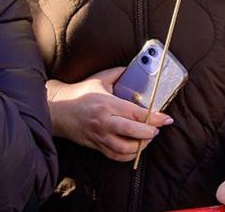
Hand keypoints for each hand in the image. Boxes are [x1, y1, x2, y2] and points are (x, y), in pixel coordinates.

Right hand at [47, 67, 171, 160]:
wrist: (57, 110)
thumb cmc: (80, 93)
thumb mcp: (100, 79)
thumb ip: (119, 73)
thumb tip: (136, 68)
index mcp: (108, 104)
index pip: (136, 113)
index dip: (155, 118)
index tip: (166, 119)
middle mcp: (104, 122)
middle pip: (132, 132)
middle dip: (149, 133)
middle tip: (157, 129)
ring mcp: (99, 136)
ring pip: (124, 148)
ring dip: (140, 146)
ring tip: (148, 138)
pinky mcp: (95, 145)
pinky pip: (114, 156)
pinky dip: (128, 156)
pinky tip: (136, 148)